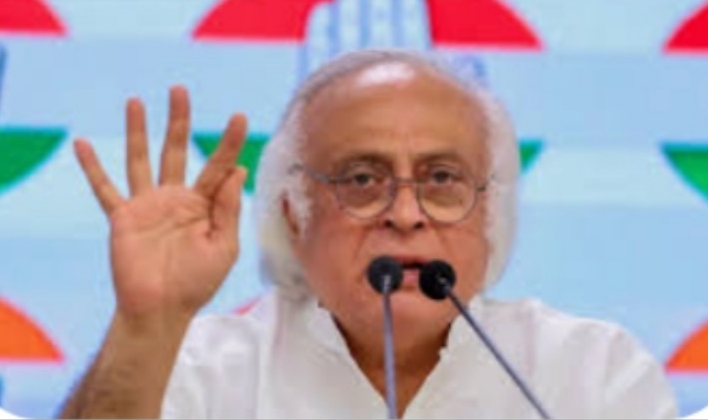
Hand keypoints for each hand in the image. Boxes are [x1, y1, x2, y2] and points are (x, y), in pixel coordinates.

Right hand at [74, 86, 246, 321]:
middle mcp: (175, 198)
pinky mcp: (124, 217)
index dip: (228, 142)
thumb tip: (238, 170)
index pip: (218, 167)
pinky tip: (81, 144)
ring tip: (135, 101)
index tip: (238, 116)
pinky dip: (92, 167)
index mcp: (204, 205)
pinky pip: (104, 189)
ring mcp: (148, 205)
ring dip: (137, 131)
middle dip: (178, 121)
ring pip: (141, 159)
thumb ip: (228, 208)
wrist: (163, 309)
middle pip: (176, 150)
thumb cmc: (198, 283)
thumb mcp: (224, 246)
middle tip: (179, 90)